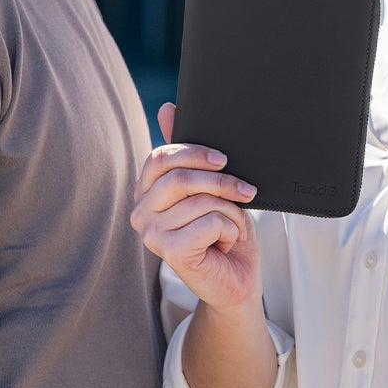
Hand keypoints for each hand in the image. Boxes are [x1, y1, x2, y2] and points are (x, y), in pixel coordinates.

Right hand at [131, 103, 260, 310]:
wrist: (237, 279)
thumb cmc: (222, 232)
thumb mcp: (210, 186)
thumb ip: (188, 153)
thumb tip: (168, 108)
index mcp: (146, 193)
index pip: (161, 158)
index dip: (196, 152)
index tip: (225, 160)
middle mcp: (140, 213)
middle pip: (182, 177)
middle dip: (222, 182)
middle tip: (247, 191)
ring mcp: (150, 234)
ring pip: (202, 200)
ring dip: (230, 212)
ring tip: (230, 227)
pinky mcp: (169, 252)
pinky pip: (209, 221)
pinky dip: (229, 229)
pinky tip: (224, 243)